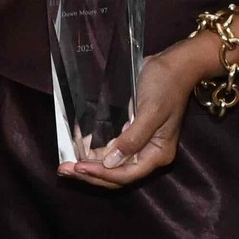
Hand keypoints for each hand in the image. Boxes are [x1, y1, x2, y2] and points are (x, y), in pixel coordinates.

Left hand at [58, 35, 210, 188]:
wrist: (174, 64)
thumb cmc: (165, 85)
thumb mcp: (150, 111)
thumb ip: (133, 139)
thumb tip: (110, 163)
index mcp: (157, 153)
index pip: (126, 174)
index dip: (101, 174)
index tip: (79, 167)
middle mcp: (149, 153)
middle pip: (117, 173)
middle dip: (91, 173)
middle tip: (64, 170)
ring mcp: (140, 144)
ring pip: (112, 163)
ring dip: (90, 164)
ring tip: (66, 163)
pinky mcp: (132, 132)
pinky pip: (111, 147)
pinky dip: (95, 149)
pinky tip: (78, 145)